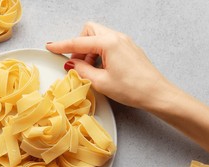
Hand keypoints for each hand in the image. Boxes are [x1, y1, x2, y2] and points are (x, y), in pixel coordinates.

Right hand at [46, 21, 169, 109]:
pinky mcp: (129, 48)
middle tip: (76, 63)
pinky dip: (99, 53)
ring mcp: (124, 41)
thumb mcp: (101, 82)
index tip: (51, 46)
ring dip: (89, 51)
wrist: (156, 93)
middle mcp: (117, 37)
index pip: (79, 42)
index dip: (62, 46)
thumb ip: (82, 70)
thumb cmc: (133, 89)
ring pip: (98, 37)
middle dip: (79, 45)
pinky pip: (108, 44)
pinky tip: (100, 69)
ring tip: (89, 70)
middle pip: (89, 31)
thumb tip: (71, 64)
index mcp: (109, 43)